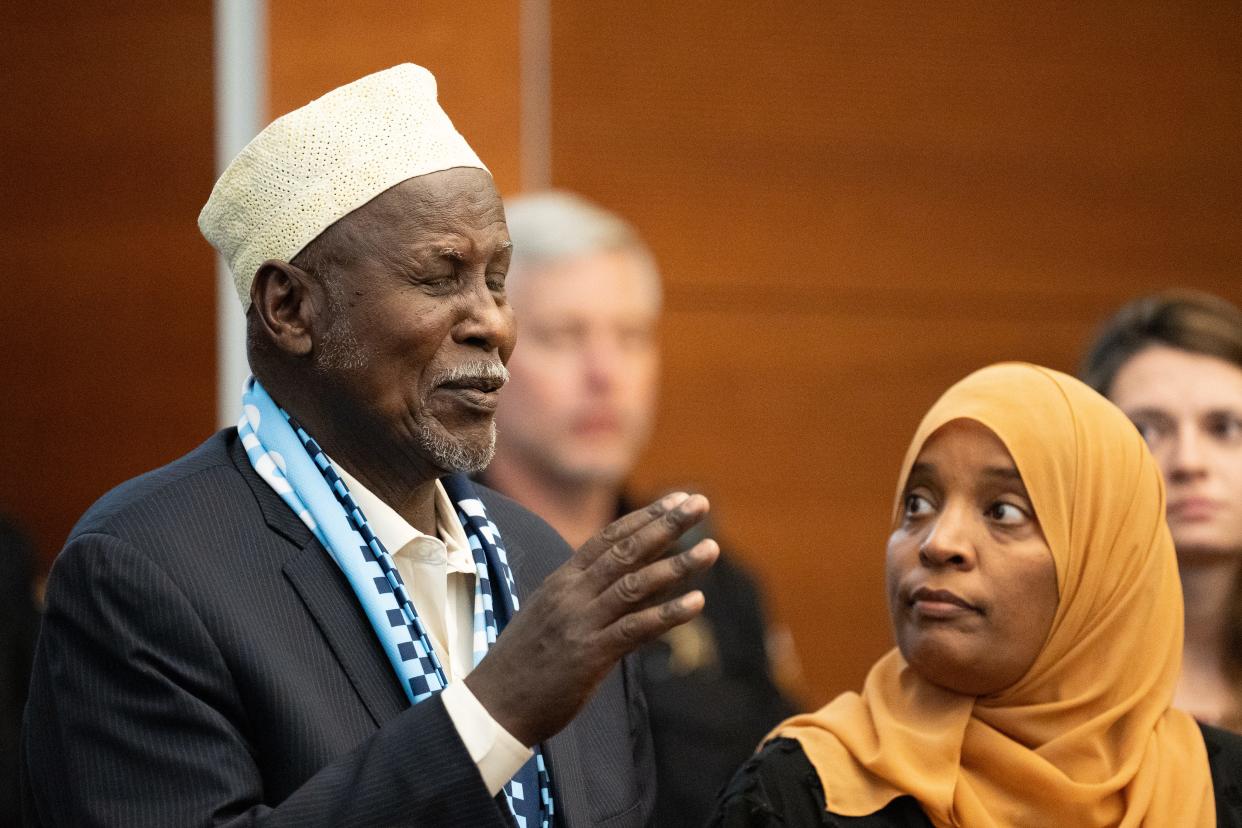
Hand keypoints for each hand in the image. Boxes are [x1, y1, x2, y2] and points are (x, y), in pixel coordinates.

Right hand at [465, 493, 718, 745]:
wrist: (494, 706)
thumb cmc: (524, 664)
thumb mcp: (549, 615)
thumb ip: (583, 595)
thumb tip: (625, 582)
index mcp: (561, 581)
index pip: (608, 538)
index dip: (644, 517)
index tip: (676, 499)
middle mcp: (572, 594)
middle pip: (626, 550)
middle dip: (666, 525)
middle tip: (700, 503)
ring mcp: (581, 622)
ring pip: (636, 583)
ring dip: (677, 565)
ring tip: (711, 548)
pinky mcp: (590, 655)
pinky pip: (636, 628)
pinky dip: (668, 614)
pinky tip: (697, 603)